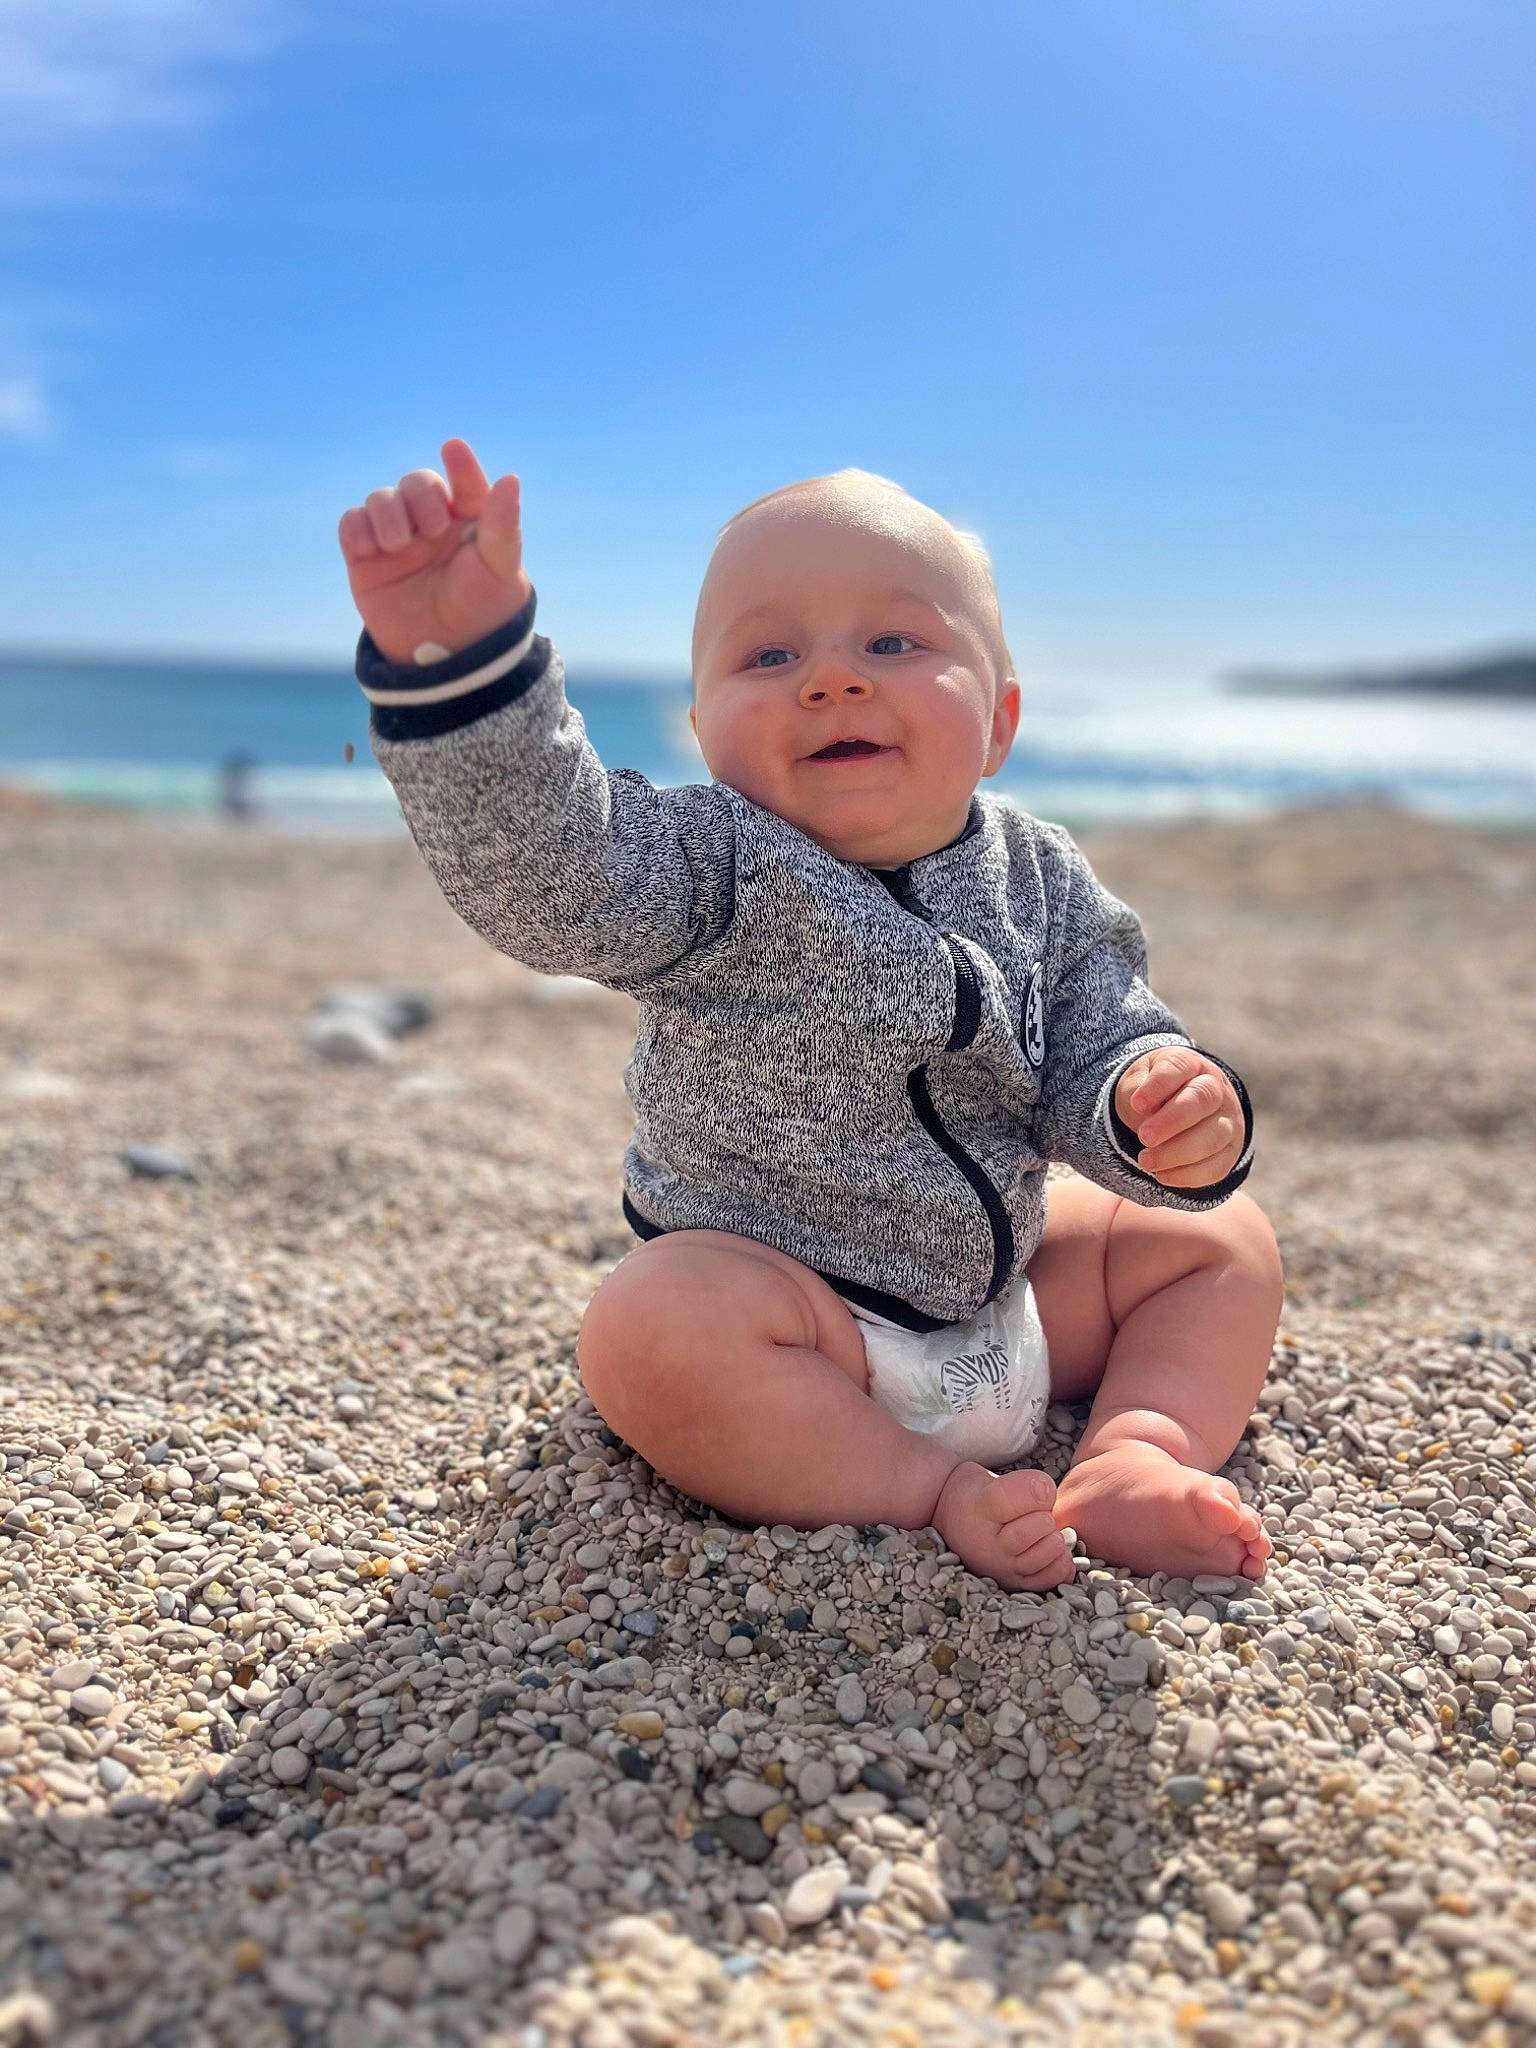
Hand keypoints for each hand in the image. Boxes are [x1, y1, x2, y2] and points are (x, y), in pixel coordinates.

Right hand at [337, 439, 532, 664]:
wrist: (446, 660)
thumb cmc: (482, 612)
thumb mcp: (500, 569)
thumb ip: (503, 523)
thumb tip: (511, 478)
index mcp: (470, 522)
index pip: (465, 481)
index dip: (460, 465)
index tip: (453, 449)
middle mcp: (433, 525)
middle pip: (417, 483)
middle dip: (420, 495)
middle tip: (432, 527)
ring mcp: (398, 539)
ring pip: (381, 499)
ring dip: (387, 512)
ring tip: (399, 544)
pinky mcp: (366, 558)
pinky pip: (352, 524)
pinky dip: (358, 529)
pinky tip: (372, 549)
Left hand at [1114, 1047, 1242, 1187]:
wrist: (1176, 1108)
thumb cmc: (1152, 1094)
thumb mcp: (1137, 1083)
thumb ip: (1136, 1093)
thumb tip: (1145, 1116)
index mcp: (1189, 1064)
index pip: (1178, 1068)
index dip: (1158, 1086)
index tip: (1137, 1104)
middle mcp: (1216, 1089)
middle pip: (1202, 1100)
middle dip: (1171, 1122)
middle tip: (1145, 1137)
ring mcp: (1228, 1120)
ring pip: (1213, 1136)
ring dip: (1177, 1153)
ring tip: (1145, 1161)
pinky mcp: (1230, 1151)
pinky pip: (1217, 1167)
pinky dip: (1188, 1175)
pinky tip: (1162, 1176)